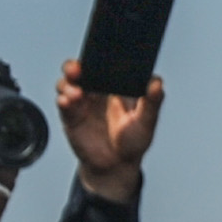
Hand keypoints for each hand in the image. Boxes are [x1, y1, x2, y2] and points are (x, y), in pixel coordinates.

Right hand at [57, 57, 165, 202]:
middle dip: (73, 66)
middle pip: (79, 70)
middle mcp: (95, 90)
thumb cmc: (133, 141)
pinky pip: (63, 104)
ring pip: (67, 84)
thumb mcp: (147, 121)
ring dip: (67, 84)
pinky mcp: (70, 116)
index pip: (102, 65)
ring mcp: (81, 102)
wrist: (116, 166)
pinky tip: (68, 101)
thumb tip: (157, 83)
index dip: (97, 57)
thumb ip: (152, 102)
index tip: (97, 55)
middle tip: (77, 69)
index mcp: (114, 86)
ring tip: (76, 93)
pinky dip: (64, 101)